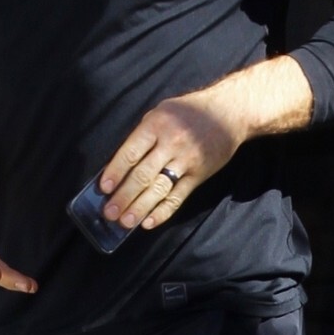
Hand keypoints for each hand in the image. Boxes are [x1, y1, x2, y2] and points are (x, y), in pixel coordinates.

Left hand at [98, 87, 243, 235]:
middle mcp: (171, 143)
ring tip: (125, 222)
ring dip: (140, 207)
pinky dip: (163, 211)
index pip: (131, 153)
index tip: (104, 188)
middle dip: (124, 196)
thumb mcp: (162, 112)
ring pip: (159, 189)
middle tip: (109, 213)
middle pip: (143, 175)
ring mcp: (186, 161)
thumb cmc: (189, 112)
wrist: (229, 112)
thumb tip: (120, 166)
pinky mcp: (199, 175)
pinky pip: (178, 197)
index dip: (115, 172)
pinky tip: (149, 222)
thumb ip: (143, 135)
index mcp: (156, 125)